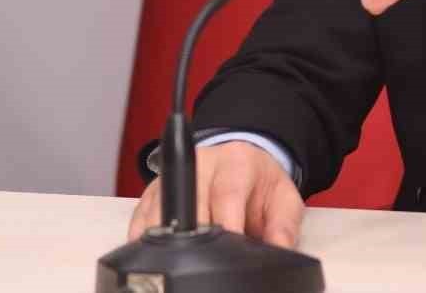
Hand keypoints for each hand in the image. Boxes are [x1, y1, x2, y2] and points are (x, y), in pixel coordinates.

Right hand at [127, 142, 302, 247]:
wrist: (241, 168)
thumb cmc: (260, 186)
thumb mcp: (283, 200)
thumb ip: (284, 225)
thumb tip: (279, 250)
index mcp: (237, 162)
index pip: (227, 192)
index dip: (227, 221)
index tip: (231, 243)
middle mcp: (201, 165)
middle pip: (190, 203)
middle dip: (196, 236)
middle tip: (204, 260)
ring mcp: (173, 178)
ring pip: (160, 211)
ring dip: (168, 240)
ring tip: (180, 262)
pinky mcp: (153, 193)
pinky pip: (141, 218)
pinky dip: (145, 239)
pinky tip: (157, 255)